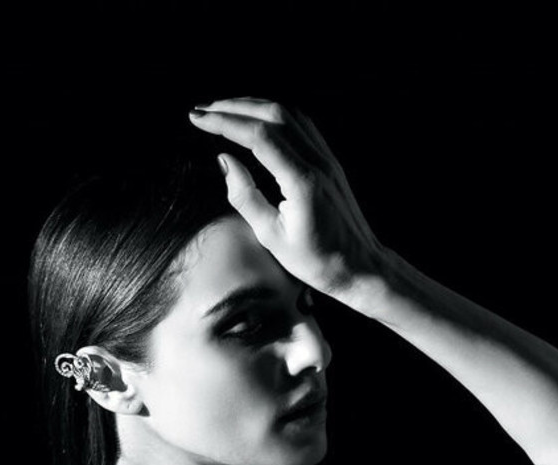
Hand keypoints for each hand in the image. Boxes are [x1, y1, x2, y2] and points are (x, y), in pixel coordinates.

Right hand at [189, 97, 384, 297]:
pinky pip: (300, 124)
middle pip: (273, 114)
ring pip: (288, 114)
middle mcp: (317, 162)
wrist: (360, 266)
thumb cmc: (316, 261)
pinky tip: (256, 118)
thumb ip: (245, 196)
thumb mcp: (271, 236)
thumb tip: (224, 160)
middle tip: (204, 110)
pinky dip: (273, 114)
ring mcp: (327, 158)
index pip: (258, 136)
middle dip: (234, 106)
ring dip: (253, 105)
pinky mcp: (329, 160)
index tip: (198, 119)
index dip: (225, 122)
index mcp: (301, 182)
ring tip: (224, 109)